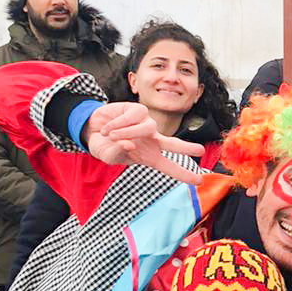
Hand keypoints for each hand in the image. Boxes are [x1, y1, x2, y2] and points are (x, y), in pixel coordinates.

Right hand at [82, 103, 205, 184]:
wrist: (91, 129)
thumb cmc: (104, 146)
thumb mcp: (109, 156)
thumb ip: (118, 153)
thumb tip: (130, 144)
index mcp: (148, 156)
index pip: (168, 166)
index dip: (183, 174)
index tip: (199, 181)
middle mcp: (152, 140)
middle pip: (173, 144)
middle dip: (185, 147)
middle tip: (199, 150)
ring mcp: (147, 124)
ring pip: (146, 128)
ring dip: (127, 132)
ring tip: (111, 135)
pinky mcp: (138, 110)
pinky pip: (134, 116)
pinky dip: (119, 123)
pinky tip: (109, 127)